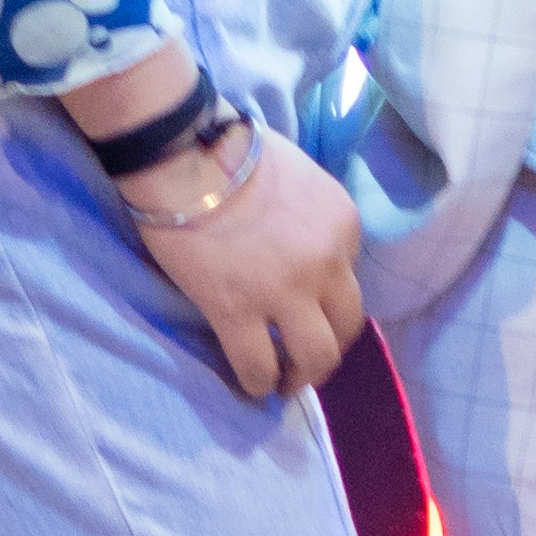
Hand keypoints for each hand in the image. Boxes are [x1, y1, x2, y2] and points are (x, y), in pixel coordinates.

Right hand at [129, 122, 369, 400]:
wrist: (185, 153)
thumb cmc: (233, 151)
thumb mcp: (302, 178)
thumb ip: (312, 219)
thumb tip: (299, 247)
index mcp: (343, 224)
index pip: (349, 278)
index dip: (327, 297)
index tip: (307, 306)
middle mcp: (326, 263)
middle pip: (347, 326)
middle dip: (330, 347)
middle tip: (306, 357)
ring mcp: (284, 292)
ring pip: (316, 358)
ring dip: (303, 376)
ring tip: (284, 381)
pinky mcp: (237, 312)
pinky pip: (258, 367)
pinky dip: (258, 383)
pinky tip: (251, 383)